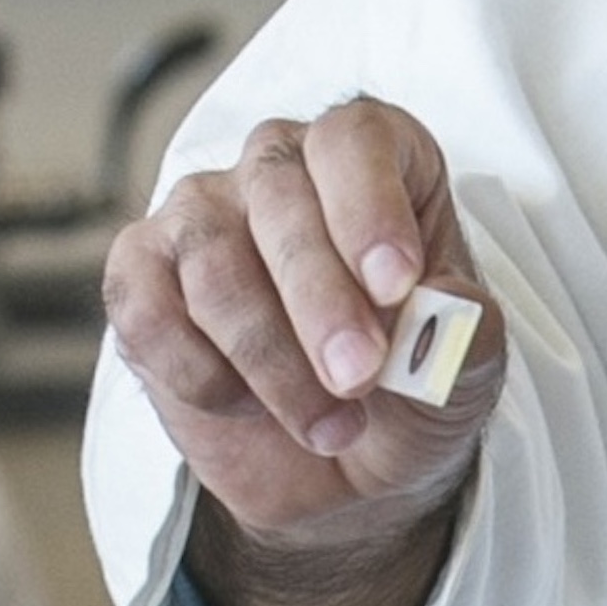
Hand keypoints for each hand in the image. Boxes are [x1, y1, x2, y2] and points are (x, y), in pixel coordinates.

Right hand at [101, 97, 507, 605]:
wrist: (345, 465)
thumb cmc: (408, 390)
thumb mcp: (465, 371)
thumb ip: (466, 332)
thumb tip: (442, 304)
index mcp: (371, 160)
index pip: (354, 140)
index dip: (370, 207)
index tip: (396, 287)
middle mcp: (278, 169)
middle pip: (279, 197)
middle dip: (320, 300)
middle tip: (357, 378)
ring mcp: (200, 215)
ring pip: (212, 261)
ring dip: (271, 358)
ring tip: (329, 424)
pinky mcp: (141, 276)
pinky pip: (146, 310)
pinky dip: (199, 373)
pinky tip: (248, 405)